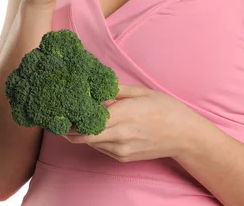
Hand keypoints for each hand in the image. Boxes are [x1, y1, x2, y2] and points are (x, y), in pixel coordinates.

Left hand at [62, 84, 196, 161]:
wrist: (184, 135)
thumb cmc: (165, 109)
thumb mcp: (140, 92)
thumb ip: (115, 90)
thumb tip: (95, 85)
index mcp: (122, 115)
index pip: (85, 122)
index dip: (69, 118)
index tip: (60, 108)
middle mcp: (119, 136)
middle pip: (81, 137)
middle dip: (68, 128)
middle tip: (60, 116)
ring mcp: (120, 150)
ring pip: (90, 143)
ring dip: (81, 133)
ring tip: (75, 119)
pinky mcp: (123, 158)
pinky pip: (101, 148)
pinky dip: (94, 139)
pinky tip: (97, 127)